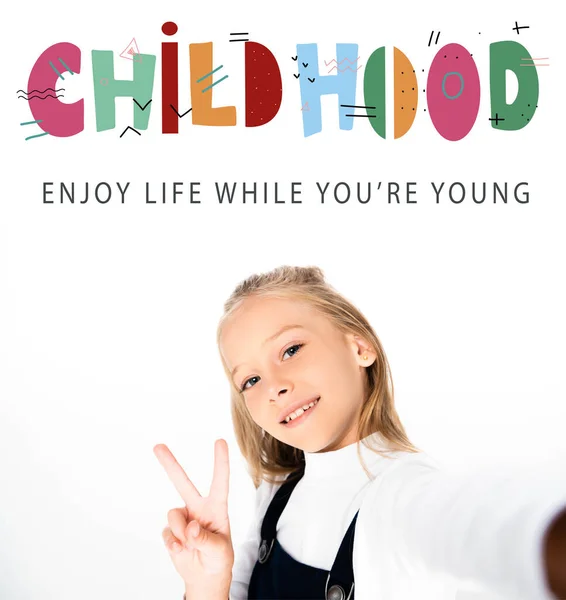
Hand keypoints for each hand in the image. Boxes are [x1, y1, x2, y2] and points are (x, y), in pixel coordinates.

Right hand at [153, 439, 234, 589]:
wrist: (204, 577)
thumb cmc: (219, 559)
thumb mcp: (220, 551)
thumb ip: (206, 540)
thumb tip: (191, 528)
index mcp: (216, 508)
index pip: (219, 482)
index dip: (220, 461)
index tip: (220, 441)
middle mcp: (198, 508)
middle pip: (182, 483)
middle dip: (169, 464)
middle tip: (158, 446)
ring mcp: (183, 518)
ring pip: (173, 516)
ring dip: (180, 533)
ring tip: (191, 545)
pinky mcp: (171, 531)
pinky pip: (166, 533)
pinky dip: (173, 544)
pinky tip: (181, 550)